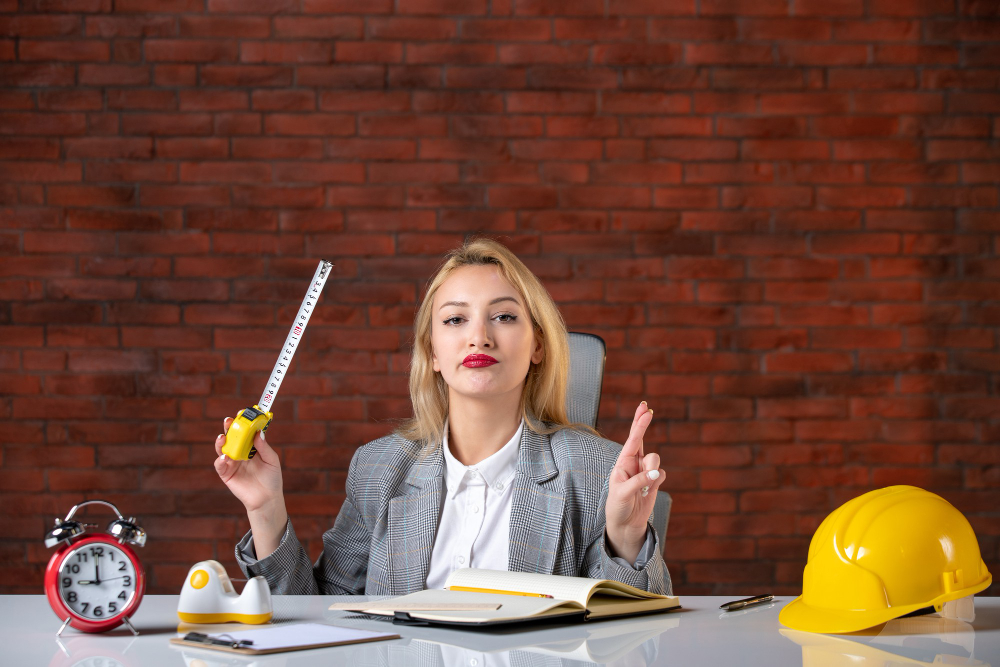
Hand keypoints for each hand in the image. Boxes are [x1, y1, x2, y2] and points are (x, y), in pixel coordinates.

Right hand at [213, 417, 284, 515]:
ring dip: (221, 442)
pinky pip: (220, 465)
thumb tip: (258, 432)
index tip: (242, 413)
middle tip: (229, 421)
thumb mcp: (272, 460)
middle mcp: (240, 453)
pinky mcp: (226, 474)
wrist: (267, 499)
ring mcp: (232, 463)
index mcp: (251, 447)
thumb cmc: (272, 478)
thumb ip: (264, 447)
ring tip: (223, 437)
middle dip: (229, 428)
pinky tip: (225, 457)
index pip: (245, 432)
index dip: (242, 423)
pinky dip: (220, 460)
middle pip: (231, 437)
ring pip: (222, 449)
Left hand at [605, 402, 664, 563]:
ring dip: (651, 470)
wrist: (625, 524)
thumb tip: (656, 472)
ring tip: (643, 488)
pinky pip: (662, 474)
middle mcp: (634, 464)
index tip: (645, 410)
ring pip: (655, 459)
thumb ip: (638, 481)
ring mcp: (645, 471)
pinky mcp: (655, 481)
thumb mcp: (623, 494)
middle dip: (643, 424)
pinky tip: (648, 492)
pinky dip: (657, 482)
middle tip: (647, 407)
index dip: (639, 424)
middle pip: (642, 439)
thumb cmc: (617, 507)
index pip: (632, 440)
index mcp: (622, 463)